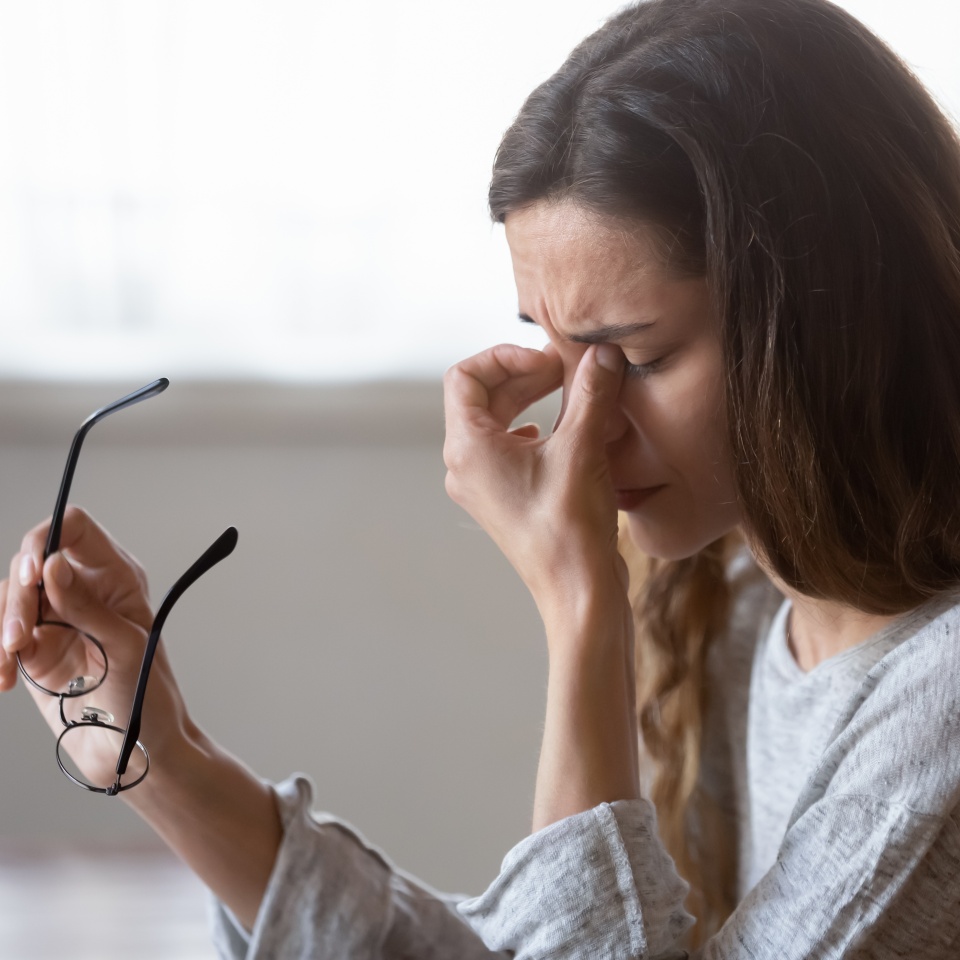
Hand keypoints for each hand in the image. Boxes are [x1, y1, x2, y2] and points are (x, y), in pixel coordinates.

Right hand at [0, 506, 190, 790]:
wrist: (133, 750)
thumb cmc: (146, 695)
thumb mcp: (124, 647)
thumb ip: (86, 606)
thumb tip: (53, 564)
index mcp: (116, 576)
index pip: (75, 528)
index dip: (47, 537)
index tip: (35, 572)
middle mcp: (83, 589)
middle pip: (32, 561)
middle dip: (19, 595)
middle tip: (19, 638)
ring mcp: (55, 617)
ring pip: (10, 595)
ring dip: (1, 625)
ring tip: (11, 662)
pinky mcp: (33, 648)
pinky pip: (0, 633)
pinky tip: (5, 679)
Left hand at [444, 341, 627, 613]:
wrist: (578, 591)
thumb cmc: (570, 528)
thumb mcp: (583, 447)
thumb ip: (591, 392)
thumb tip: (603, 351)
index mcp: (467, 448)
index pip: (466, 376)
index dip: (506, 356)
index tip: (547, 361)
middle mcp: (465, 465)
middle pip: (483, 397)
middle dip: (525, 376)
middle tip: (569, 369)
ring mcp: (482, 485)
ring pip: (497, 422)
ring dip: (532, 400)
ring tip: (573, 394)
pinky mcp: (503, 499)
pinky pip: (509, 449)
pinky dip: (536, 429)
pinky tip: (564, 432)